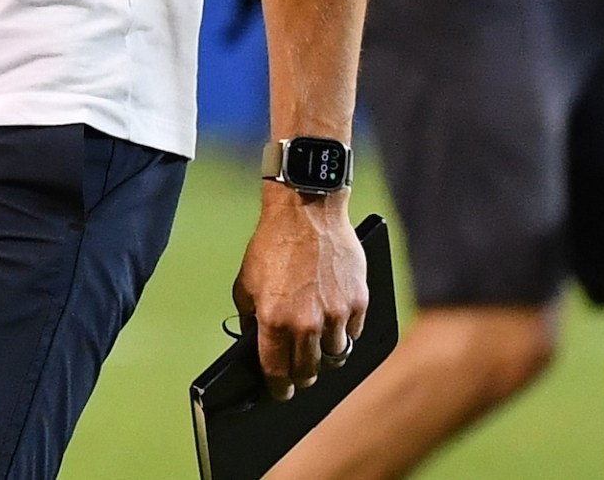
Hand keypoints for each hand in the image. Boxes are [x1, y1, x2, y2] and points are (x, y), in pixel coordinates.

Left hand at [231, 188, 368, 400]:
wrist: (306, 210)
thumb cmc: (272, 244)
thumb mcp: (245, 283)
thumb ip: (250, 318)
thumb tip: (255, 342)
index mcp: (275, 321)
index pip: (278, 373)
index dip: (278, 389)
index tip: (281, 393)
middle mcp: (307, 323)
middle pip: (310, 371)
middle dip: (303, 376)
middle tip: (300, 374)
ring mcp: (336, 313)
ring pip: (336, 357)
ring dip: (326, 357)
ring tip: (320, 349)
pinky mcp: (358, 300)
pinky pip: (354, 333)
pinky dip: (346, 333)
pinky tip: (336, 325)